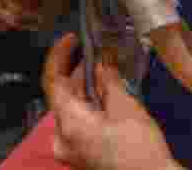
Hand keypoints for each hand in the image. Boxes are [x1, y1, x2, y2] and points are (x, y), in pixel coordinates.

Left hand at [44, 34, 181, 169]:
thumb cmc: (139, 147)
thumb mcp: (126, 107)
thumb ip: (108, 82)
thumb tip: (100, 63)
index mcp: (68, 124)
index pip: (53, 81)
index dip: (60, 56)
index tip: (73, 38)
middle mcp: (61, 137)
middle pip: (63, 95)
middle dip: (79, 71)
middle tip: (99, 51)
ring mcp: (70, 149)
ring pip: (72, 108)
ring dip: (86, 87)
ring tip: (107, 69)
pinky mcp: (81, 154)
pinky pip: (79, 122)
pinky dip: (90, 104)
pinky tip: (108, 94)